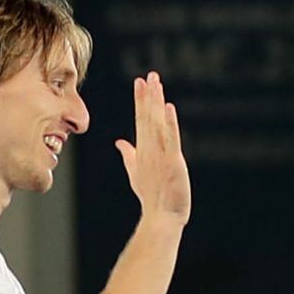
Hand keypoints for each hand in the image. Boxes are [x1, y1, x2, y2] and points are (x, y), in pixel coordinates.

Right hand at [115, 72, 190, 224]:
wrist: (161, 217)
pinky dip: (169, 123)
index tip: (140, 82)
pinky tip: (168, 107)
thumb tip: (120, 142)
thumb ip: (129, 154)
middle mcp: (149, 150)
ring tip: (156, 83)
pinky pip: (170, 140)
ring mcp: (160, 156)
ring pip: (157, 124)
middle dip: (148, 96)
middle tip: (149, 75)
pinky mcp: (172, 163)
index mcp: (142, 150)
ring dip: (156, 103)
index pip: (140, 120)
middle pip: (146, 118)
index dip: (140, 101)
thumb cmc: (151, 196)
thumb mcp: (136, 172)